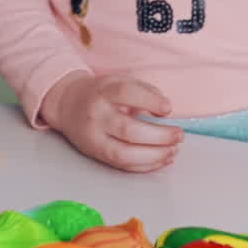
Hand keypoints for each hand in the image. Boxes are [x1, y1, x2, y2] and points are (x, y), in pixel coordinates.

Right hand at [40, 72, 181, 172]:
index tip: (168, 109)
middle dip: (159, 136)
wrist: (68, 104)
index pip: (126, 94)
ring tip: (173, 151)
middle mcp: (97, 115)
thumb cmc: (102, 93)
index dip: (150, 101)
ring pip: (125, 154)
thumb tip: (165, 110)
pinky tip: (162, 159)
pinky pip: (123, 166)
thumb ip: (144, 91)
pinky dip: (146, 166)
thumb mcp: (119, 81)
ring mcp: (95, 138)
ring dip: (155, 155)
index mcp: (103, 91)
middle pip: (128, 130)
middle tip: (178, 135)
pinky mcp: (96, 154)